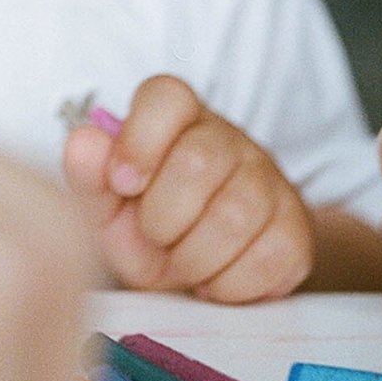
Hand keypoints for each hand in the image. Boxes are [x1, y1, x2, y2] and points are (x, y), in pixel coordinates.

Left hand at [60, 73, 312, 300]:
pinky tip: (215, 279)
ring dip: (194, 257)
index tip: (123, 184)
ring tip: (182, 260)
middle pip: (200, 161)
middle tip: (155, 236)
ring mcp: (269, 180)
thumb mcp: (108, 205)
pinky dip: (230, 284)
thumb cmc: (149, 227)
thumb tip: (84, 141)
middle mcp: (228, 139)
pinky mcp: (296, 228)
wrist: (204, 271)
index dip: (140, 141)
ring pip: (236, 214)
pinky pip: (268, 256)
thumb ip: (89, 174)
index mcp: (177, 118)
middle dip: (163, 217)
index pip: (167, 96)